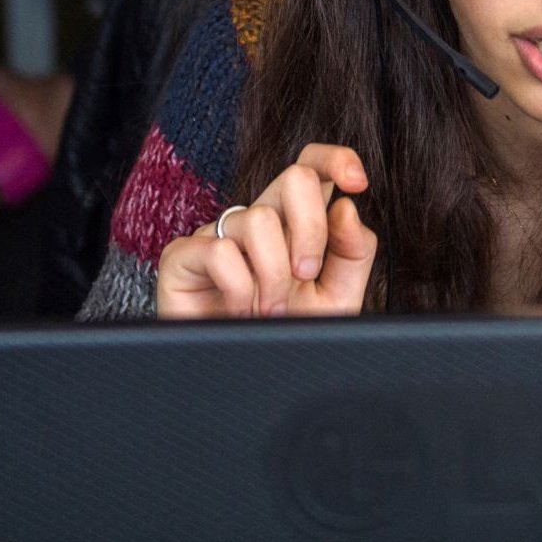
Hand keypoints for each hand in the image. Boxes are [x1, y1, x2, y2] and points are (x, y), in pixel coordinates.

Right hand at [156, 144, 377, 319]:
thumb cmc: (287, 335)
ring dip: (274, 275)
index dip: (335, 159)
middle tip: (306, 275)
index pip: (312, 165)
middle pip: (295, 177)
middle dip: (312, 228)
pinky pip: (220, 252)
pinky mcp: (183, 256)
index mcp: (295, 221)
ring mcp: (219, 234)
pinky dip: (239, 289)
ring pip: (260, 220)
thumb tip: (346, 207)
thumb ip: (353, 253)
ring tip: (271, 310)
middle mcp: (258, 220)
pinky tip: (237, 310)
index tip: (358, 184)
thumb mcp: (336, 298)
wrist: (242, 381)